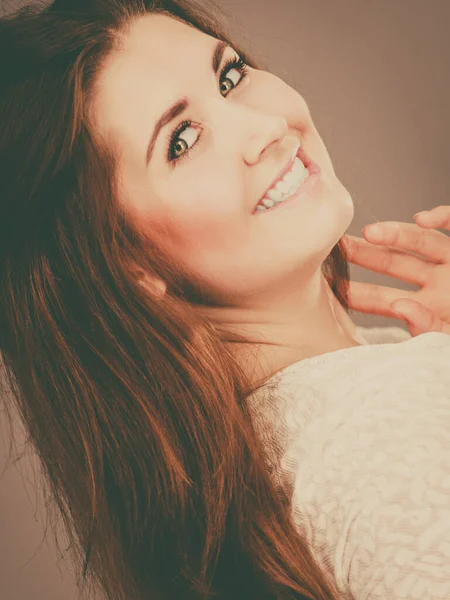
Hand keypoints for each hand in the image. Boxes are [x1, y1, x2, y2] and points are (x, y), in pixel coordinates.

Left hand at [342, 205, 449, 336]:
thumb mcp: (449, 339)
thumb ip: (428, 328)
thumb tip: (400, 307)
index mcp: (427, 308)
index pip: (383, 299)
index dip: (356, 294)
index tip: (328, 287)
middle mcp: (439, 283)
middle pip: (395, 263)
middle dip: (364, 254)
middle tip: (335, 248)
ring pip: (422, 242)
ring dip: (396, 234)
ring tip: (369, 231)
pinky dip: (442, 217)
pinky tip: (422, 218)